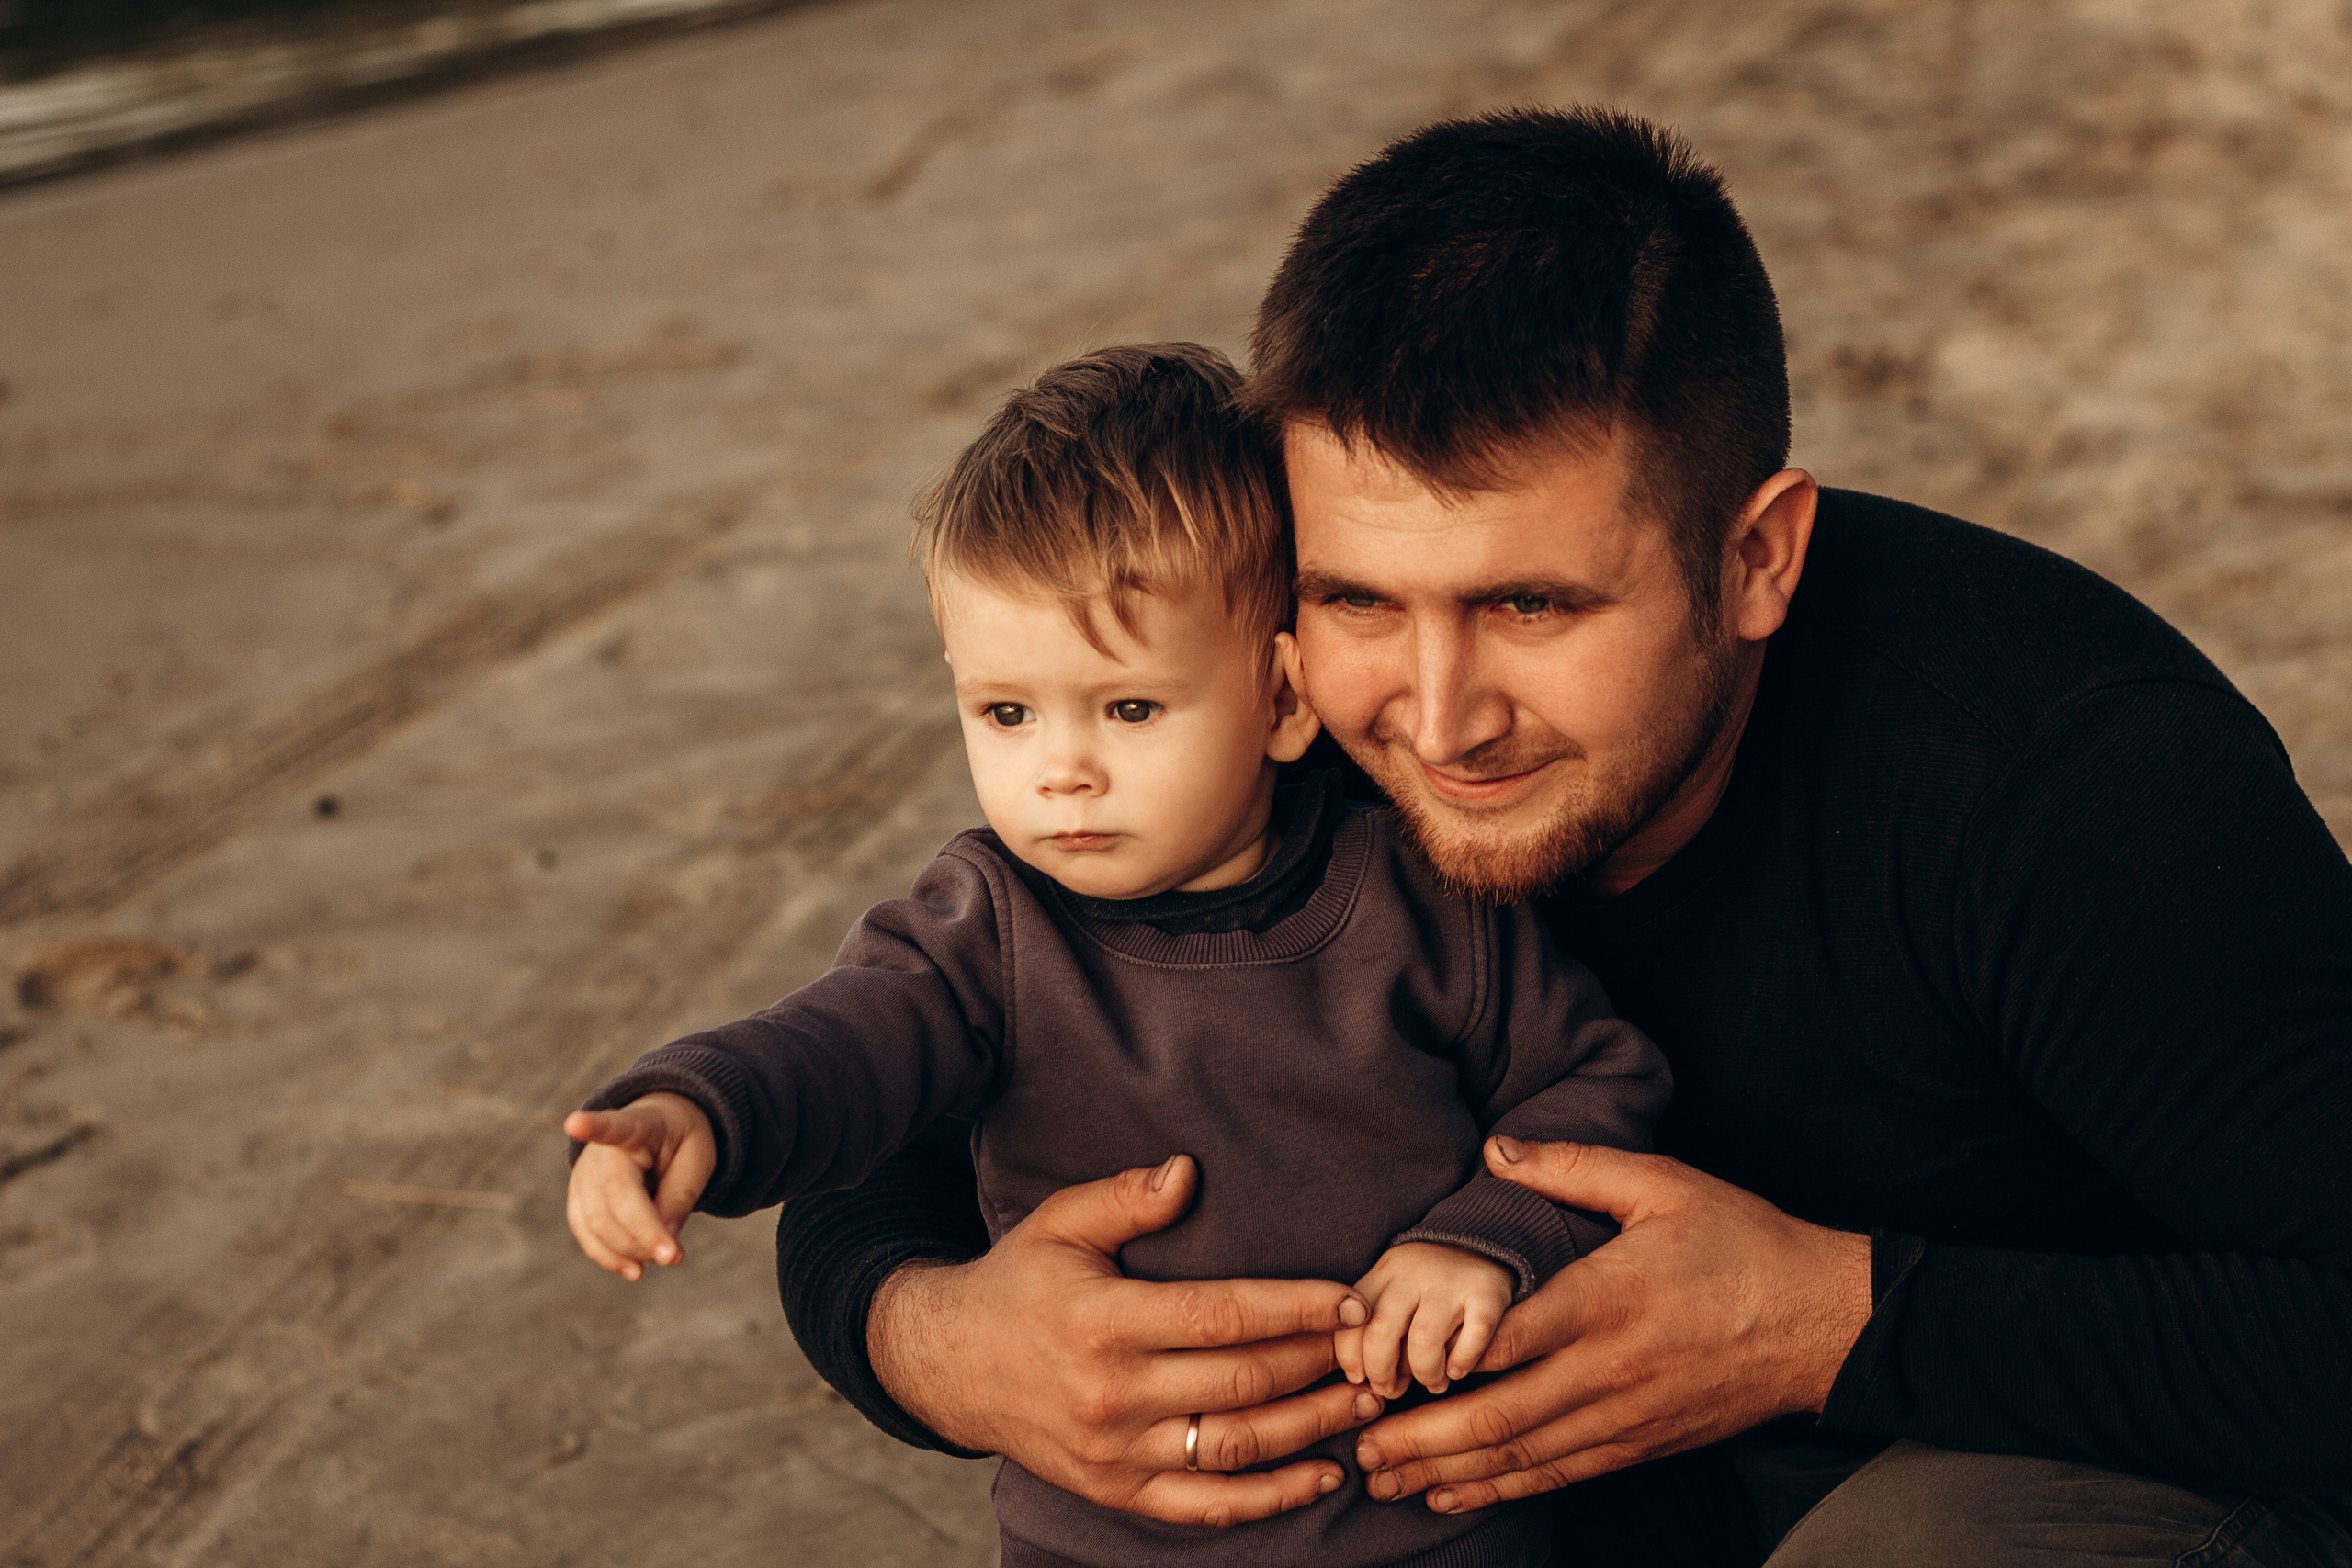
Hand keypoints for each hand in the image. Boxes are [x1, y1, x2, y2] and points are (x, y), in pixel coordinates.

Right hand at [563, 1092, 715, 1280]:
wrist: (659, 1130)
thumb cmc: (680, 1141)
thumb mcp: (698, 1160)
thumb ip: (679, 1198)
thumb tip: (662, 1246)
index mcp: (637, 1126)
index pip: (614, 1127)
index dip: (593, 1126)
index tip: (575, 1122)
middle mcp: (600, 1149)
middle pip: (612, 1198)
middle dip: (643, 1234)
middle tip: (677, 1255)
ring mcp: (583, 1173)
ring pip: (595, 1222)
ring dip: (629, 1249)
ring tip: (666, 1256)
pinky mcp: (579, 1198)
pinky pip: (585, 1233)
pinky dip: (609, 1256)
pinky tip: (634, 1270)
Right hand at [869, 1154, 1387, 1527]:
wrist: (948, 1366)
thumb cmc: (1019, 1283)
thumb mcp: (1058, 1224)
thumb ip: (1123, 1198)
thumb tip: (1187, 1172)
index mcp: (1103, 1322)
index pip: (1221, 1316)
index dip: (1294, 1308)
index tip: (1349, 1298)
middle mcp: (1111, 1394)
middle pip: (1241, 1382)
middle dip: (1318, 1363)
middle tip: (1374, 1345)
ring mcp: (1115, 1452)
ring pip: (1235, 1446)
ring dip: (1310, 1427)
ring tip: (1365, 1400)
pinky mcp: (1117, 1489)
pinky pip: (1206, 1504)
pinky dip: (1270, 1498)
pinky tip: (1322, 1475)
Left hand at [1337, 1242, 1512, 1397]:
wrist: (1485, 1243)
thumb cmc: (1430, 1285)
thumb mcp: (1396, 1290)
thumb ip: (1380, 1329)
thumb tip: (1373, 1386)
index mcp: (1385, 1271)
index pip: (1352, 1319)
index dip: (1350, 1357)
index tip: (1360, 1379)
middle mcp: (1414, 1273)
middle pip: (1381, 1329)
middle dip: (1381, 1370)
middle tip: (1391, 1390)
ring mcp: (1451, 1281)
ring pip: (1423, 1339)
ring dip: (1424, 1373)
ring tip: (1433, 1383)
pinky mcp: (1488, 1292)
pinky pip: (1473, 1336)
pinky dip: (1463, 1362)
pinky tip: (1458, 1370)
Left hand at [1354, 1136, 1871, 1513]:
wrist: (1825, 1323)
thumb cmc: (1743, 1245)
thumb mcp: (1664, 1185)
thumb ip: (1574, 1167)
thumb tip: (1494, 1149)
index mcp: (1604, 1301)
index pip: (1504, 1339)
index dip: (1435, 1360)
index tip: (1378, 1368)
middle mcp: (1607, 1371)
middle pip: (1496, 1417)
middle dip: (1419, 1439)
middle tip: (1354, 1445)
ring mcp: (1623, 1417)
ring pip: (1520, 1458)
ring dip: (1446, 1473)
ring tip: (1381, 1480)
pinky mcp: (1639, 1444)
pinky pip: (1559, 1475)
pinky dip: (1501, 1489)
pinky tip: (1455, 1494)